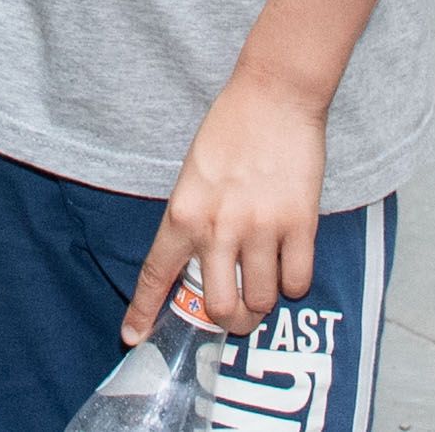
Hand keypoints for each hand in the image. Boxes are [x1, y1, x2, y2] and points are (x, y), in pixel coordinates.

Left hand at [132, 68, 328, 342]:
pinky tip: (290, 264)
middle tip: (235, 310)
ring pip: (259, 302)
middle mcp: (218, 228)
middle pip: (219, 308)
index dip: (144, 312)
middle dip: (228, 320)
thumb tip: (199, 265)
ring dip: (262, 303)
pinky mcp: (300, 224)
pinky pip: (297, 282)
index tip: (134, 338)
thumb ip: (194, 220)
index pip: (157, 274)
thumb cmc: (230, 129)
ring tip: (264, 285)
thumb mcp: (193, 175)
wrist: (274, 95)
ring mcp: (261, 228)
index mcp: (183, 213)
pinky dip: (293, 283)